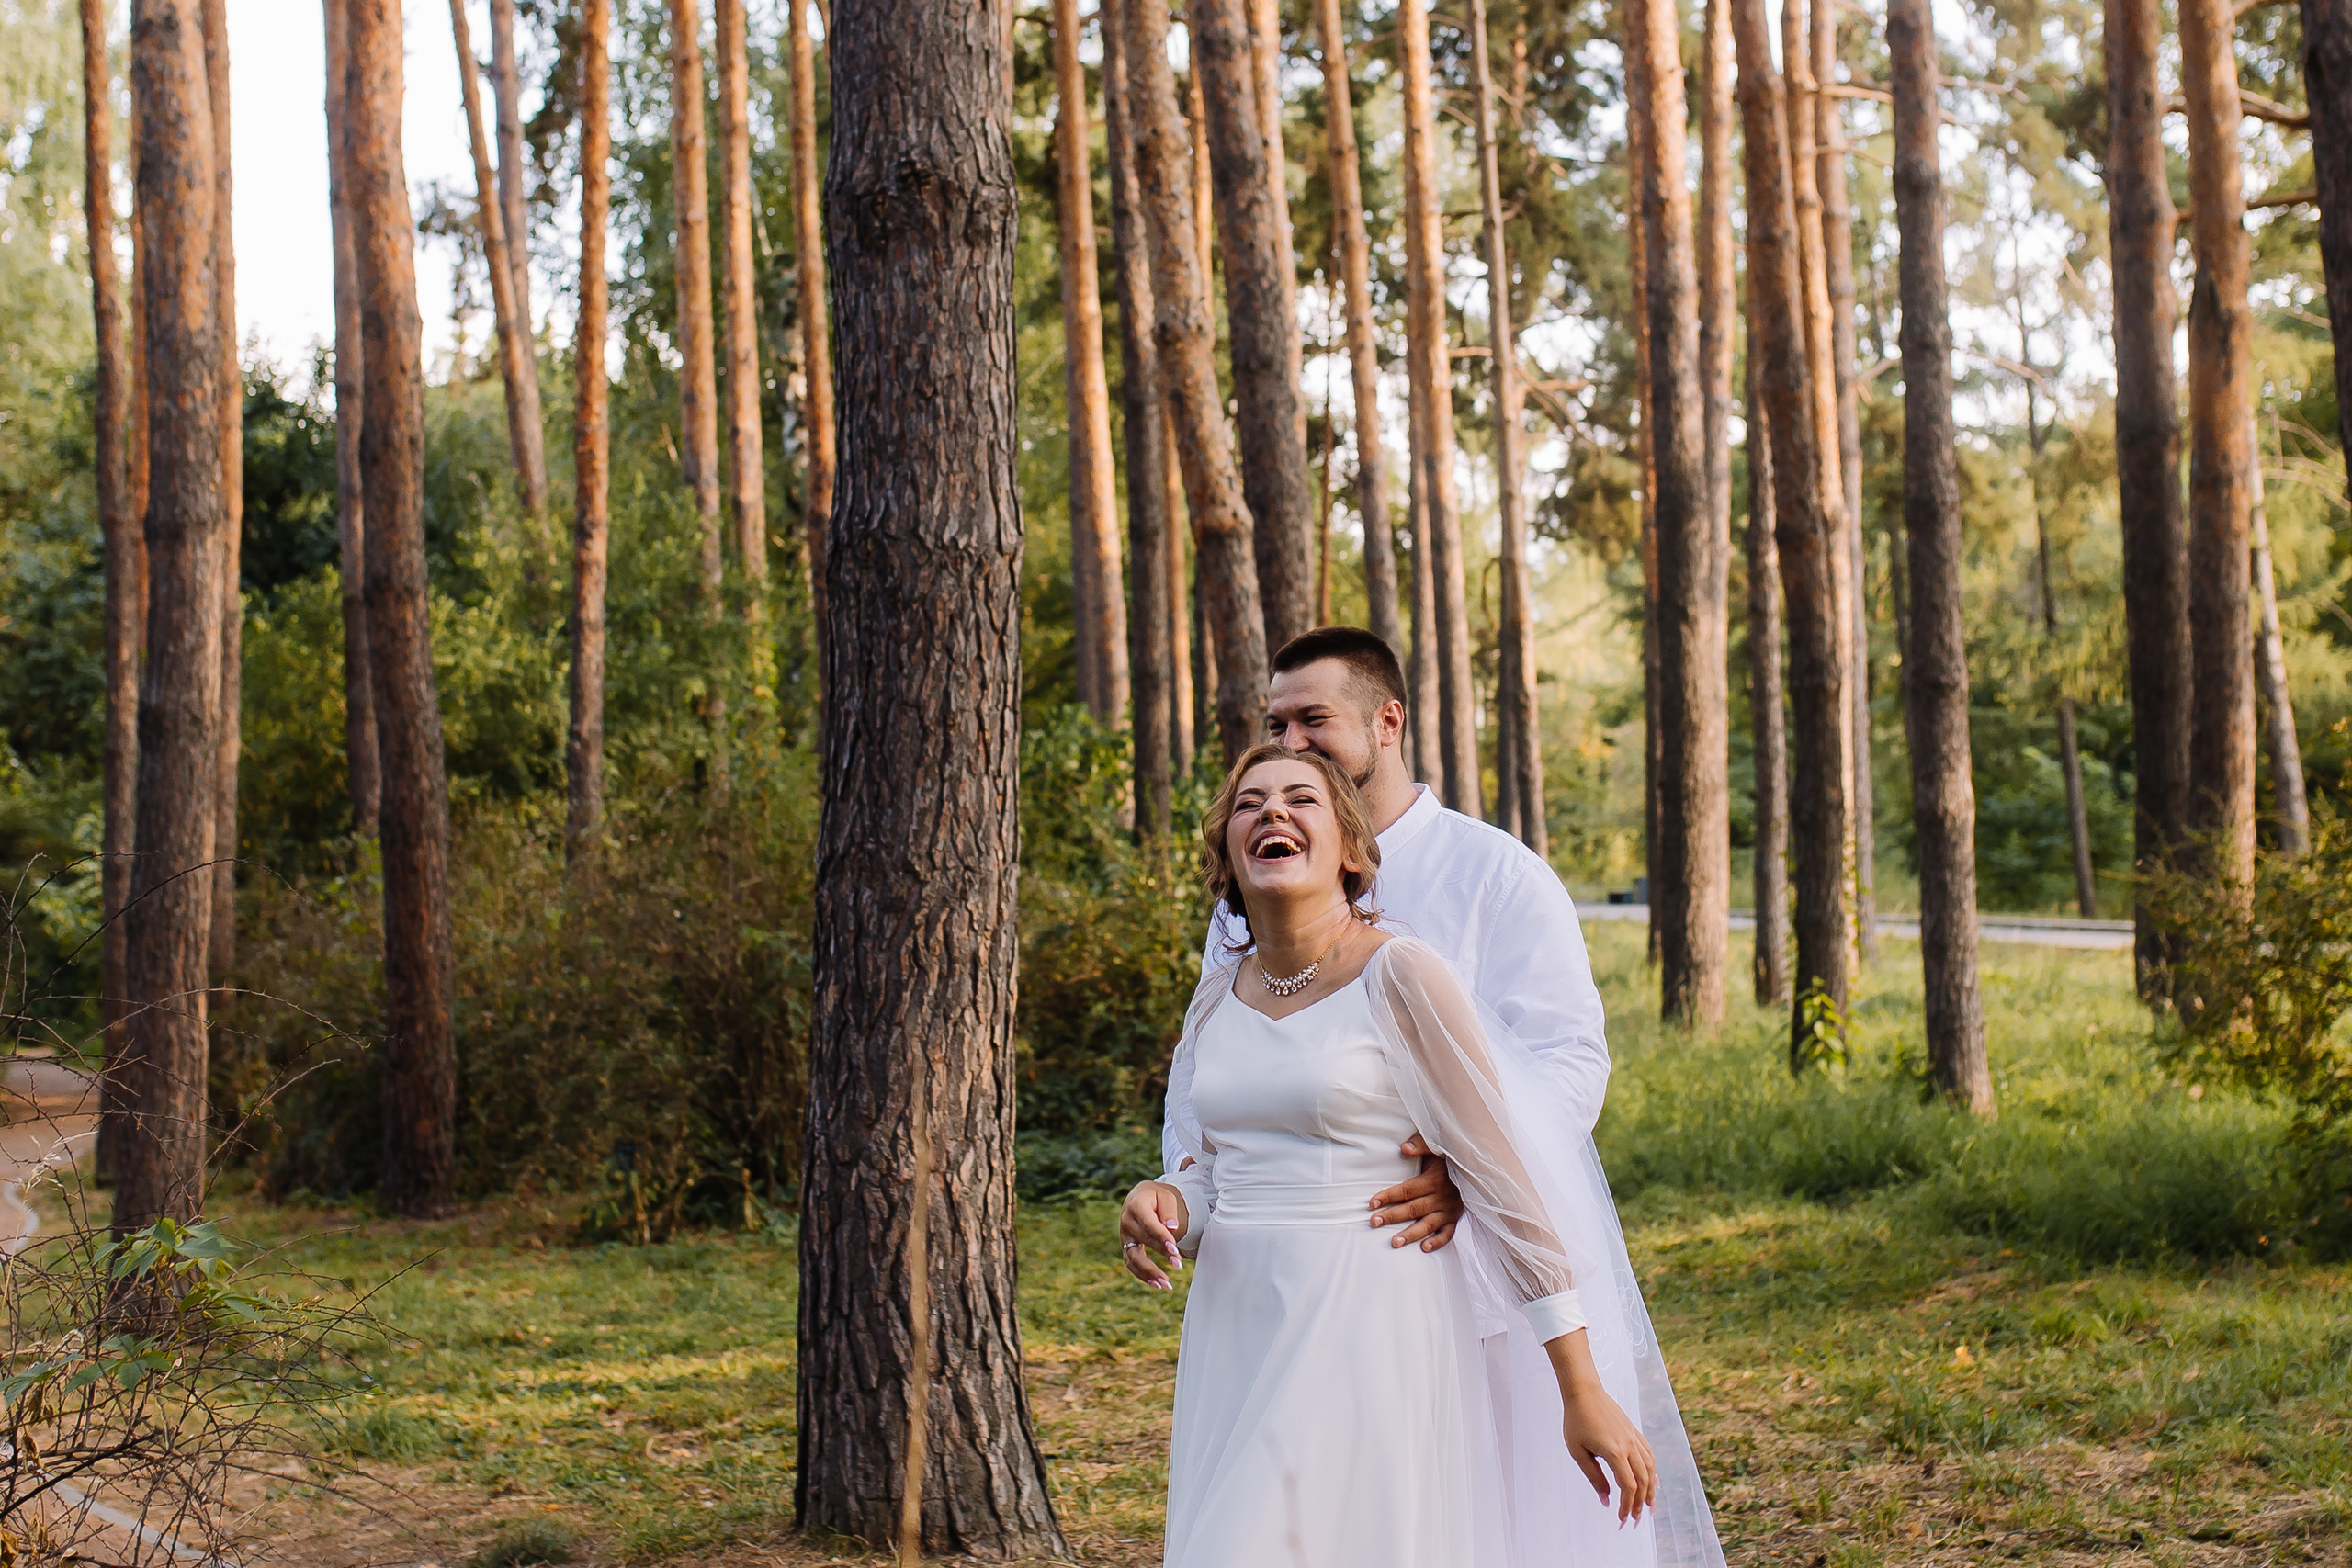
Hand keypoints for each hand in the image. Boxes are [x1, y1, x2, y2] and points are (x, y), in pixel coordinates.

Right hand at [1118, 1180, 1187, 1290]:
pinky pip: (1131, 1264)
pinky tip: (1157, 1284)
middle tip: (1179, 1265)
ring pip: (1133, 1257)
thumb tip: (1172, 1228)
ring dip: (1149, 1272)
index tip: (1175, 1249)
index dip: (1162, 1238)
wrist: (1140, 1197)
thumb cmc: (1156, 1197)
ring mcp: (1124, 1236)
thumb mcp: (1166, 1197)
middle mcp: (1126, 1221)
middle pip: (1145, 1240)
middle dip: (1162, 1254)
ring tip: (1167, 1284)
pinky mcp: (1126, 1247)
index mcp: (1136, 1205)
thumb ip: (1169, 1211)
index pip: (1149, 1224)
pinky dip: (1142, 1275)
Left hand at [1367, 1135, 1464, 1251]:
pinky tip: (1424, 1248)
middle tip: (1374, 1222)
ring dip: (1411, 1234)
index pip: (1407, 1190)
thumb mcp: (1437, 1146)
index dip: (1389, 1196)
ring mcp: (1449, 1210)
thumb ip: (1421, 1145)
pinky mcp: (1455, 1218)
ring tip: (1395, 1242)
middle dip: (1392, 1216)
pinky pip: (1448, 1233)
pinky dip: (1437, 1241)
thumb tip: (1404, 1148)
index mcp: (1434, 1180)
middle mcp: (1441, 1197)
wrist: (1477, 1169)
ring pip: (1427, 1224)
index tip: (1372, 1202)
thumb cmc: (1451, 1157)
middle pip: (1412, 1209)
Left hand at [1547, 1332, 1657, 1524]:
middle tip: (1635, 1520)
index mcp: (1615, 1453)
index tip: (1620, 1519)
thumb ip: (1594, 1477)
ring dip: (1650, 1490)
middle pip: (1642, 1482)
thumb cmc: (1576, 1421)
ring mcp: (1634, 1438)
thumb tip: (1606, 1500)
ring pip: (1650, 1469)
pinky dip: (1653, 1471)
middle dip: (1639, 1504)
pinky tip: (1652, 1480)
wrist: (1584, 1392)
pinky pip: (1649, 1455)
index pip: (1628, 1487)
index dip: (1626, 1506)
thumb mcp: (1578, 1452)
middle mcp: (1629, 1446)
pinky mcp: (1634, 1431)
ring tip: (1649, 1506)